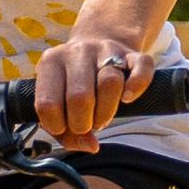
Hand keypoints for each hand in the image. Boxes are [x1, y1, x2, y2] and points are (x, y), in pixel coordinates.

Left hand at [30, 27, 153, 152]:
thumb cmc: (72, 85)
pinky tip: (127, 99)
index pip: (47, 104)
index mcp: (50, 63)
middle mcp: (76, 52)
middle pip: (80, 97)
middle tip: (87, 125)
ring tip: (102, 117)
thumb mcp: (58, 101)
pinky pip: (141, 69)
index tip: (64, 128)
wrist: (96, 43)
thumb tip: (91, 145)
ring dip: (106, 112)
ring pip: (110, 83)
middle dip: (83, 124)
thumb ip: (65, 133)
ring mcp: (106, 50)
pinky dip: (136, 87)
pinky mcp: (131, 53)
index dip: (57, 127)